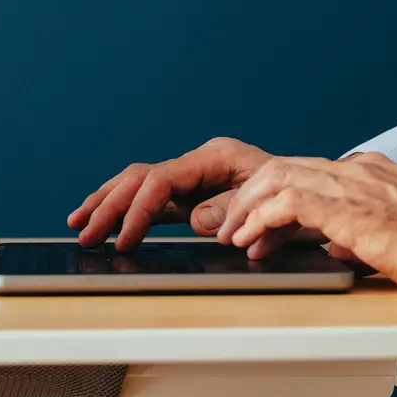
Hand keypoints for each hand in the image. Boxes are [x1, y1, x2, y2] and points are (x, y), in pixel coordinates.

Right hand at [68, 136, 320, 249]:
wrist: (318, 197)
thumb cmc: (299, 200)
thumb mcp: (272, 207)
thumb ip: (230, 210)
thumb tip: (194, 219)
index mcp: (217, 157)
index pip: (162, 180)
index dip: (138, 210)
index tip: (123, 239)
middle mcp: (200, 161)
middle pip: (141, 177)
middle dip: (109, 205)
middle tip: (85, 234)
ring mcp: (194, 176)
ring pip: (138, 182)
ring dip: (107, 203)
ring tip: (78, 224)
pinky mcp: (192, 193)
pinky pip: (149, 196)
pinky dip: (124, 208)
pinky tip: (102, 219)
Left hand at [214, 152, 396, 289]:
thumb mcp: (389, 232)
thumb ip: (357, 230)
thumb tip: (331, 244)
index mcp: (365, 172)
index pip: (300, 173)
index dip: (266, 199)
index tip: (251, 228)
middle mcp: (355, 171)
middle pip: (280, 168)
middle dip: (245, 199)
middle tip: (229, 230)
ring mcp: (352, 185)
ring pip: (276, 177)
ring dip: (245, 208)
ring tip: (233, 237)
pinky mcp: (351, 208)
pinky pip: (289, 201)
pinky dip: (261, 218)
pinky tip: (253, 239)